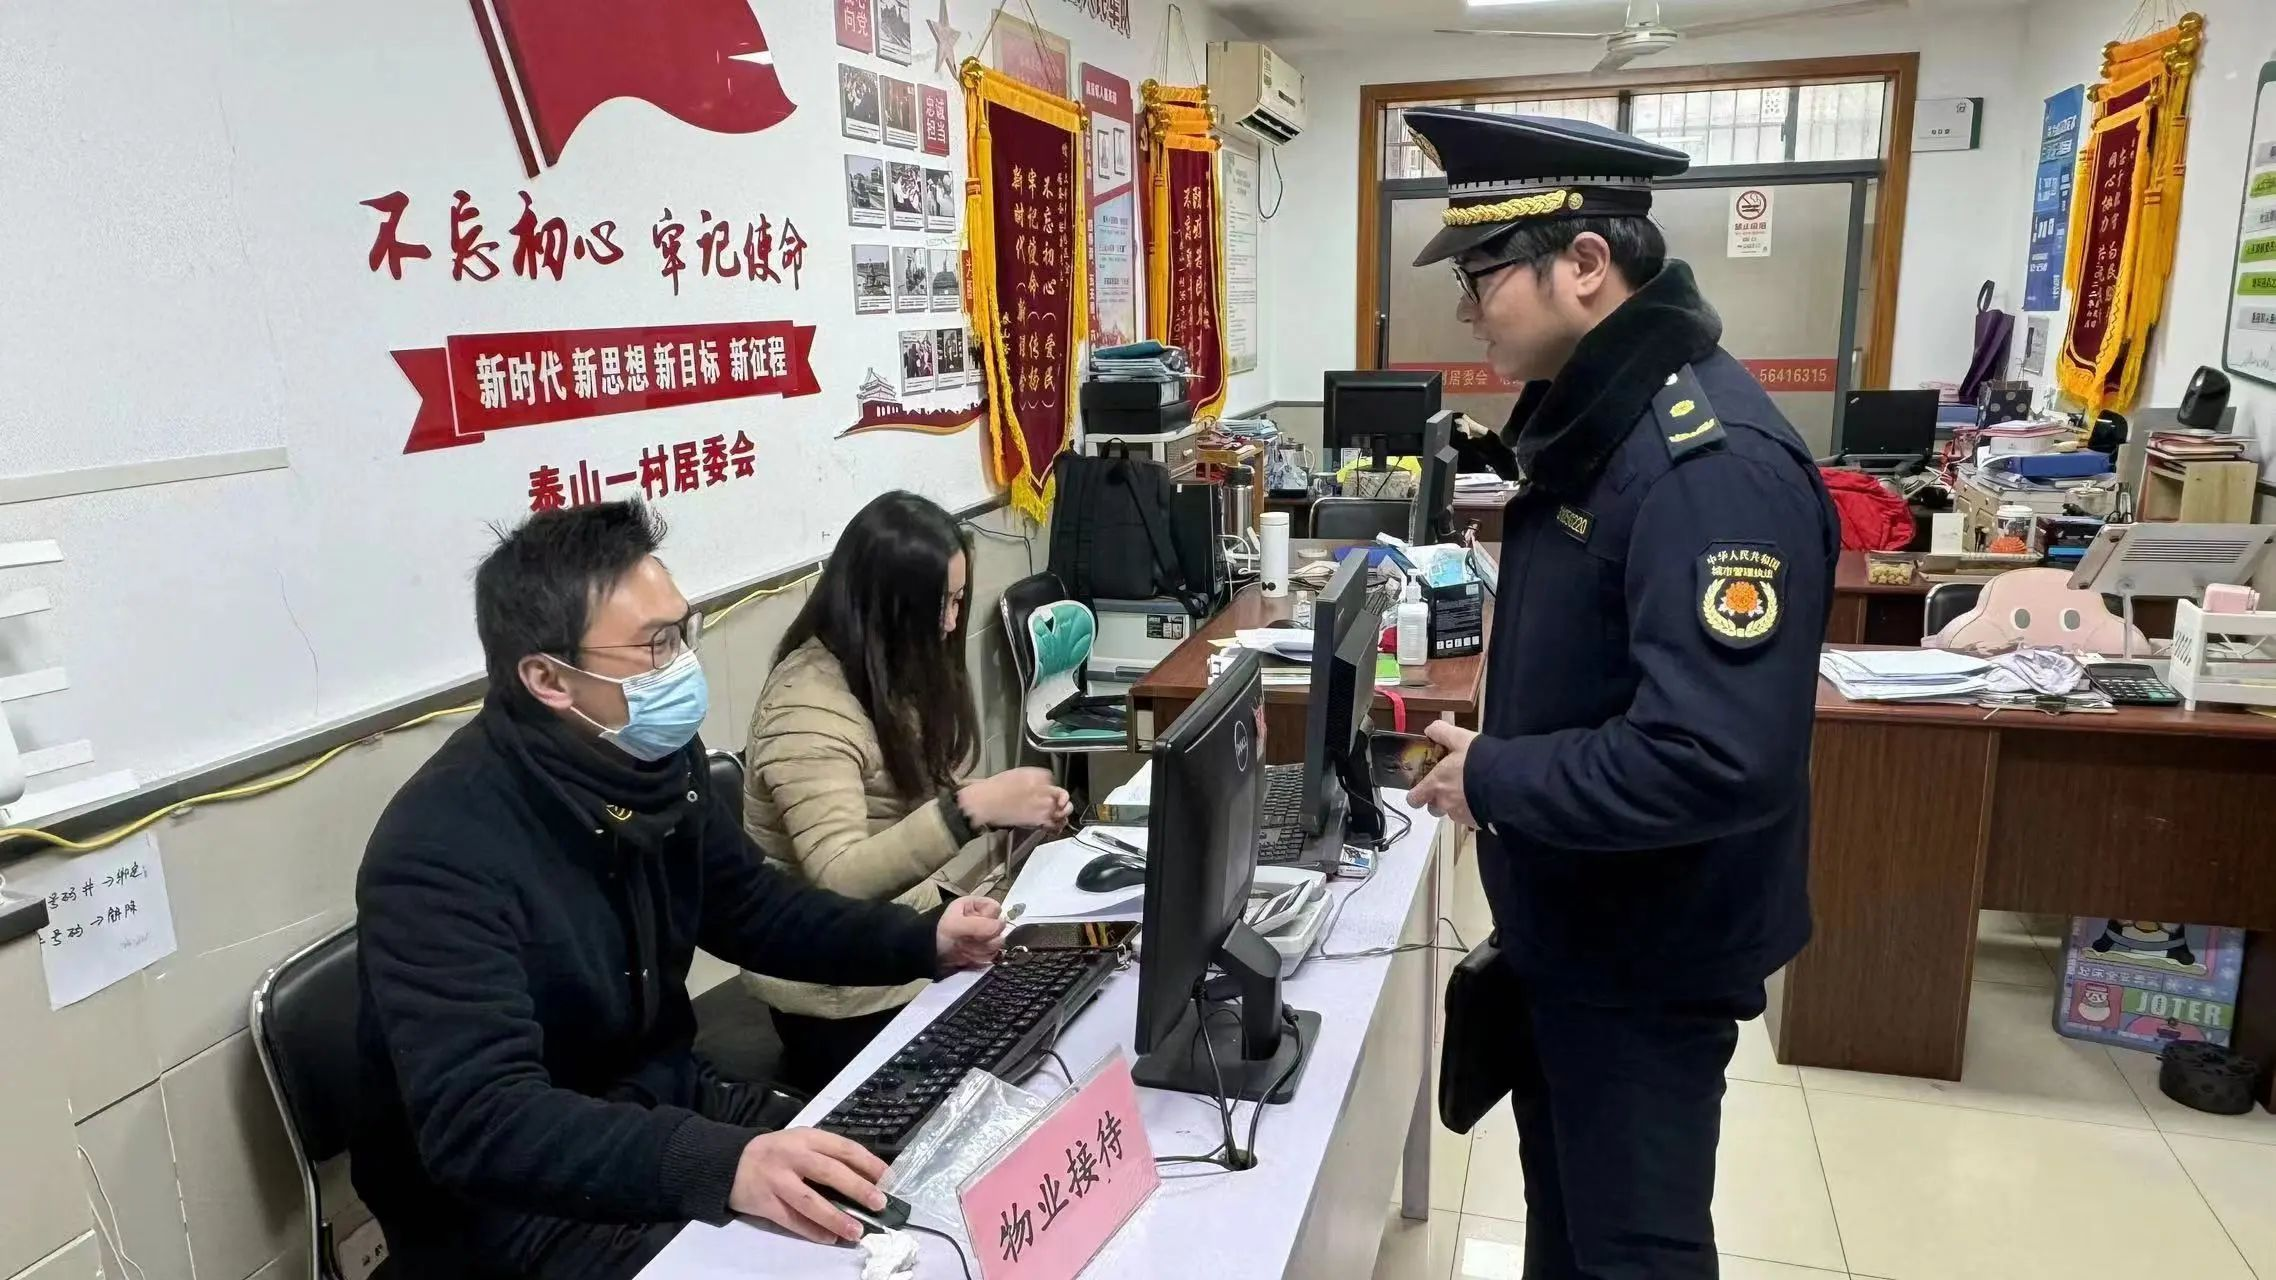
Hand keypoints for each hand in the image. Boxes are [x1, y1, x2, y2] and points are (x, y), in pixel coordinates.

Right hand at [728, 1128, 889, 1244]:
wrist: (729, 1162)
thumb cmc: (775, 1153)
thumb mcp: (800, 1142)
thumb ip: (826, 1155)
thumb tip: (864, 1179)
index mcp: (806, 1138)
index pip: (843, 1148)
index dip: (868, 1163)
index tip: (888, 1178)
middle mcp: (792, 1157)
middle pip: (830, 1172)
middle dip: (857, 1188)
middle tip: (879, 1203)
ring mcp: (777, 1180)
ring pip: (810, 1201)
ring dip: (836, 1218)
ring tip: (856, 1231)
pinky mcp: (764, 1203)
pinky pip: (792, 1220)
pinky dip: (812, 1231)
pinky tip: (829, 1238)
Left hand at [936, 895, 1006, 970]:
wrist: (930, 956)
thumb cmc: (939, 934)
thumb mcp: (956, 925)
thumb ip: (979, 925)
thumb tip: (1001, 925)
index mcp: (975, 906)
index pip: (995, 908)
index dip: (989, 918)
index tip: (977, 924)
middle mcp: (982, 920)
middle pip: (999, 928)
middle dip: (985, 937)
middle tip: (970, 939)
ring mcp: (984, 937)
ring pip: (998, 943)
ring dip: (983, 948)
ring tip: (966, 948)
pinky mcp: (984, 951)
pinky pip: (992, 955)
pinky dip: (981, 957)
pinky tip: (969, 956)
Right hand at [958, 767, 1071, 829]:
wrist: (984, 802)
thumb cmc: (993, 788)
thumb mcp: (1014, 774)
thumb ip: (1030, 777)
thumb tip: (1037, 782)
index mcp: (1037, 776)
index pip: (1051, 779)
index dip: (1049, 786)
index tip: (1045, 790)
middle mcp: (1044, 789)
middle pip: (1062, 794)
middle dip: (1061, 799)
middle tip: (1057, 803)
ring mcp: (1043, 805)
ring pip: (1063, 809)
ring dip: (1063, 812)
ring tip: (1058, 814)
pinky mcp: (1038, 820)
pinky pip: (1055, 824)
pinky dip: (1056, 825)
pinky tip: (1053, 825)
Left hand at [1405, 721, 1478, 829]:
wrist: (1507, 781)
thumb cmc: (1478, 759)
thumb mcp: (1460, 738)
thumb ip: (1441, 732)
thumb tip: (1429, 730)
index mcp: (1435, 785)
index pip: (1413, 799)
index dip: (1416, 795)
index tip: (1423, 788)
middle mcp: (1445, 803)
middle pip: (1433, 808)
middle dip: (1438, 800)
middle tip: (1450, 786)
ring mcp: (1461, 815)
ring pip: (1452, 813)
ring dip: (1456, 805)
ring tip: (1470, 791)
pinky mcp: (1477, 821)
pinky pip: (1470, 818)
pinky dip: (1473, 810)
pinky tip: (1483, 798)